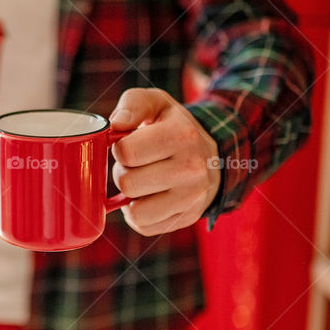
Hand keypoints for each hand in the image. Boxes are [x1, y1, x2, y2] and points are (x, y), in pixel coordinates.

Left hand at [109, 88, 220, 235]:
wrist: (212, 156)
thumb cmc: (174, 128)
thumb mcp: (157, 104)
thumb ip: (133, 104)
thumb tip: (116, 124)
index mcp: (182, 135)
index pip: (127, 152)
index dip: (119, 149)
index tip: (129, 145)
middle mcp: (191, 169)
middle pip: (127, 183)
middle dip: (123, 172)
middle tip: (135, 165)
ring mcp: (191, 198)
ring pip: (135, 211)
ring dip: (130, 197)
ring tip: (142, 181)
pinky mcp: (186, 218)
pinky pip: (143, 226)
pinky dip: (139, 213)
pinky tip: (149, 197)